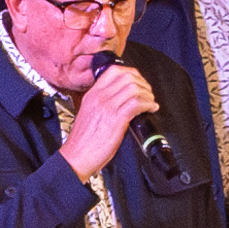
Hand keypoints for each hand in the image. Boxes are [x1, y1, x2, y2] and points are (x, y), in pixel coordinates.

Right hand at [60, 55, 157, 179]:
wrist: (77, 156)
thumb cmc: (84, 140)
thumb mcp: (89, 113)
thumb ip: (102, 103)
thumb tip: (121, 100)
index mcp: (92, 94)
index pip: (114, 71)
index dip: (132, 73)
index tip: (139, 82)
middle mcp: (99, 97)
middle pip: (127, 77)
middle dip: (143, 83)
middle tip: (148, 93)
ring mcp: (107, 107)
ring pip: (134, 88)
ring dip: (147, 94)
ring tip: (151, 102)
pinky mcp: (116, 119)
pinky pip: (137, 103)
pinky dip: (148, 104)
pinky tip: (151, 109)